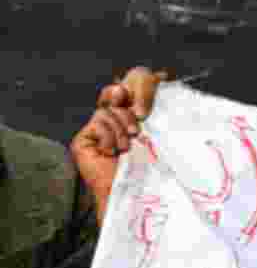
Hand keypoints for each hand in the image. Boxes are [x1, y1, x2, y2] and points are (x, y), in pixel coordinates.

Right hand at [70, 67, 166, 224]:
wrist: (136, 193)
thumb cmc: (153, 167)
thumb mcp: (160, 132)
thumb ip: (158, 107)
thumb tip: (162, 73)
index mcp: (131, 117)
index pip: (127, 88)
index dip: (133, 85)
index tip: (144, 86)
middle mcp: (112, 121)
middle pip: (115, 94)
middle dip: (128, 110)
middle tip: (138, 128)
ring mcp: (95, 130)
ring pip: (107, 111)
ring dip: (121, 129)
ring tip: (128, 146)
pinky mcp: (83, 140)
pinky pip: (97, 123)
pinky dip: (109, 137)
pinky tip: (114, 153)